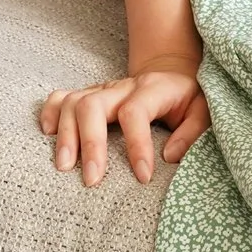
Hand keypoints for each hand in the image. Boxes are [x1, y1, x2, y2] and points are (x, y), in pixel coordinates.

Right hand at [38, 54, 209, 187]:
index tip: (143, 178)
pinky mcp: (89, 95)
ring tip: (64, 167)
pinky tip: (47, 136)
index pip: (136, 113)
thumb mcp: (203, 110)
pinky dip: (49, 114)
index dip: (137, 145)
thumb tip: (169, 156)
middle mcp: (122, 87)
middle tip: (92, 180)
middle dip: (89, 143)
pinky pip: (60, 97)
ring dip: (65, 135)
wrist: (170, 71)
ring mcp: (102, 90)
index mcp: (152, 89)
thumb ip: (193, 132)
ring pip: (73, 102)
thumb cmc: (187, 98)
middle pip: (93, 105)